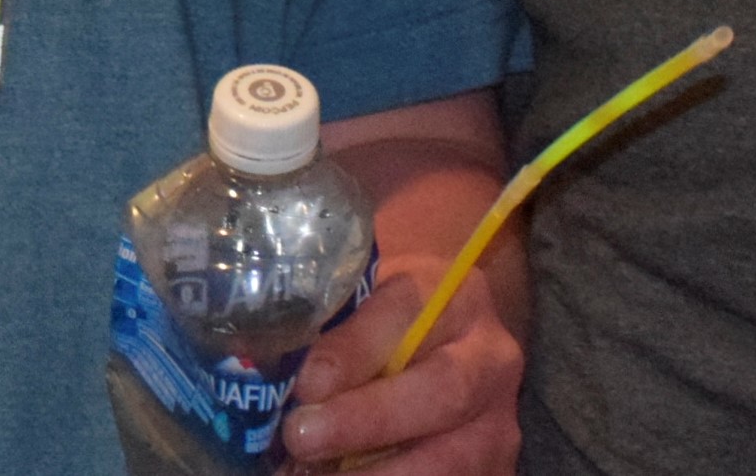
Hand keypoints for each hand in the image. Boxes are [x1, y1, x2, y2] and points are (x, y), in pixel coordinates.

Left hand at [280, 256, 520, 473]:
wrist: (445, 347)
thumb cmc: (388, 319)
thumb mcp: (367, 298)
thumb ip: (330, 315)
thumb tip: (258, 355)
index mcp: (457, 297)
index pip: (408, 312)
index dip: (356, 350)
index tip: (306, 381)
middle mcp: (490, 359)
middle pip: (440, 391)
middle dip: (366, 420)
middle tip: (300, 437)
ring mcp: (497, 424)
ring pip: (449, 457)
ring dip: (377, 473)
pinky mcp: (492, 470)